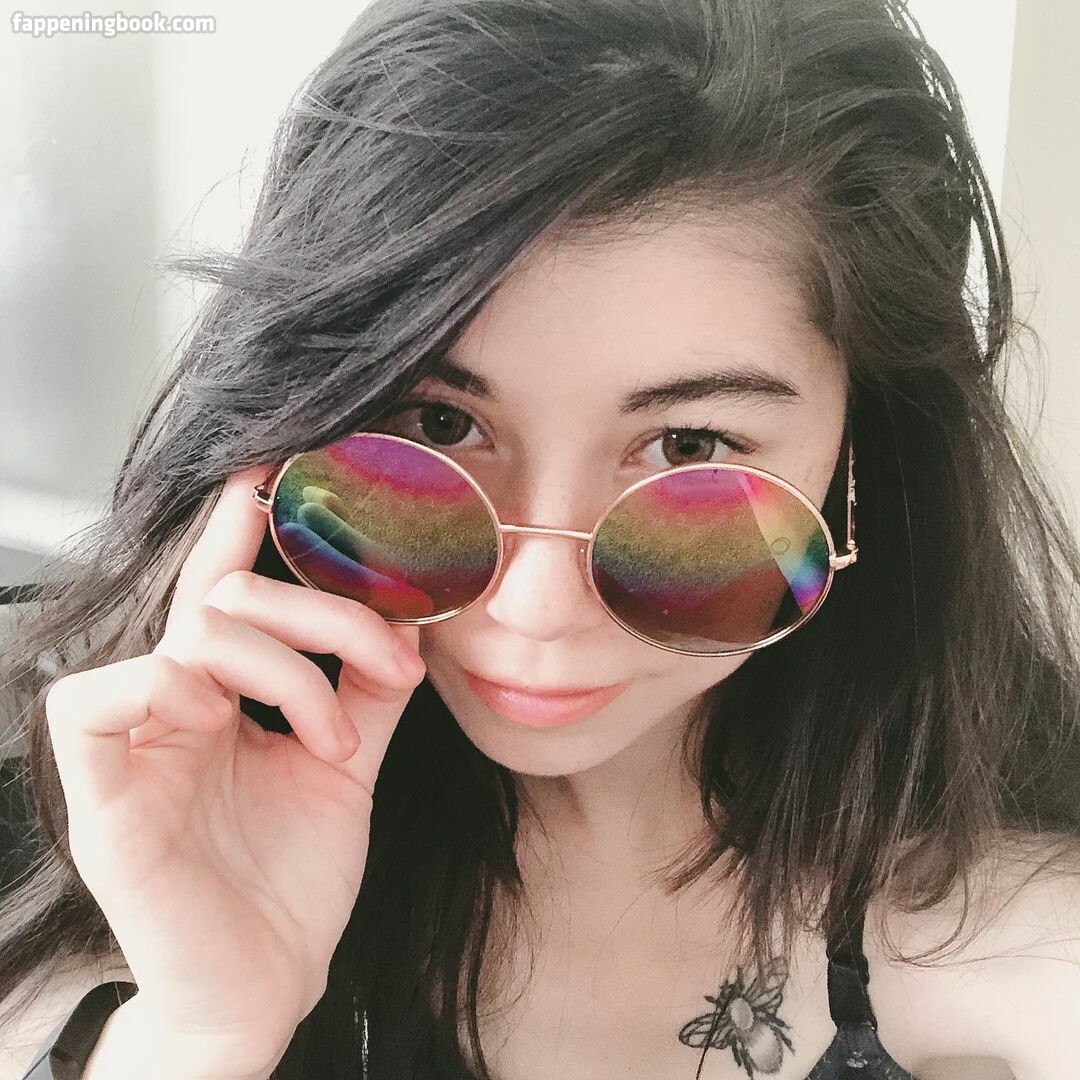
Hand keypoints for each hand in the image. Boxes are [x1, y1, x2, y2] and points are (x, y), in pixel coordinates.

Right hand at [45, 463, 425, 1065]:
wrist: (267, 986)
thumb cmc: (292, 880)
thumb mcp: (344, 769)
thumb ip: (367, 694)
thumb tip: (409, 621)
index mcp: (222, 700)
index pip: (225, 595)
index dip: (241, 529)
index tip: (275, 469)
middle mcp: (173, 709)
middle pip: (230, 602)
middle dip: (323, 613)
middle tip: (386, 662)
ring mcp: (134, 747)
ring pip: (192, 638)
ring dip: (286, 673)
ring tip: (333, 741)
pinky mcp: (101, 794)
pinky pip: (101, 697)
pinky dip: (175, 687)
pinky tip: (233, 722)